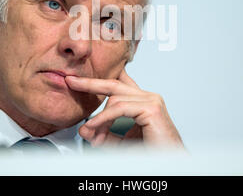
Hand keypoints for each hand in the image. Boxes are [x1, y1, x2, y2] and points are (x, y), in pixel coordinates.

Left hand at [65, 69, 184, 149]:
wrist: (170, 163)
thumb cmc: (152, 153)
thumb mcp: (120, 143)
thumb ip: (103, 134)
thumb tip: (83, 129)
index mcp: (143, 102)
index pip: (120, 84)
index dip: (101, 79)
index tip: (81, 80)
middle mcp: (149, 97)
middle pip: (115, 84)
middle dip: (91, 82)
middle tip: (72, 81)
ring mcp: (152, 101)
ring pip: (115, 99)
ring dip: (98, 117)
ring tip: (90, 132)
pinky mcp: (151, 109)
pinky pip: (120, 108)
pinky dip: (103, 118)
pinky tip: (94, 126)